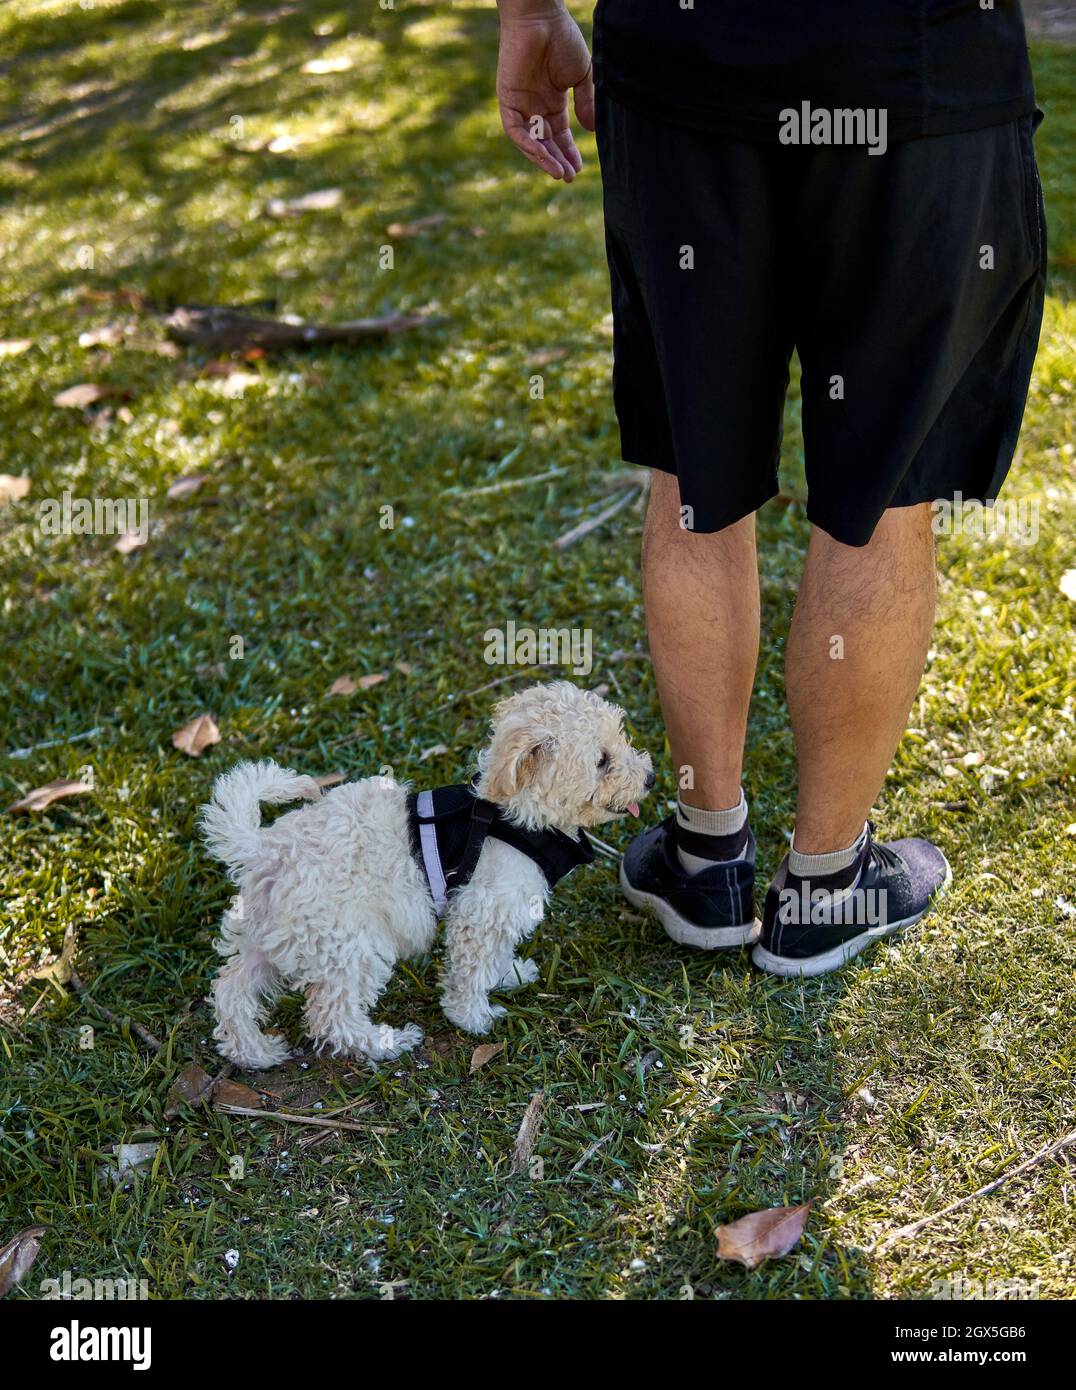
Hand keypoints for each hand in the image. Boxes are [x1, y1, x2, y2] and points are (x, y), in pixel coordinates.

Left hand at [496, 4, 594, 180]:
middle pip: (545, 142)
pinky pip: (515, 130)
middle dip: (557, 160)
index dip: (568, 152)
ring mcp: (520, 104)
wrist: (542, 17)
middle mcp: (535, 106)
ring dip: (543, 158)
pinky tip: (542, 156)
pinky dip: (528, 144)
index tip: (579, 168)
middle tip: (569, 176)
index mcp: (552, 101)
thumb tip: (592, 130)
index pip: (559, 134)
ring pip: (530, 141)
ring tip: (558, 173)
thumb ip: (586, 102)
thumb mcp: (581, 76)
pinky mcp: (508, 99)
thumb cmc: (562, 39)